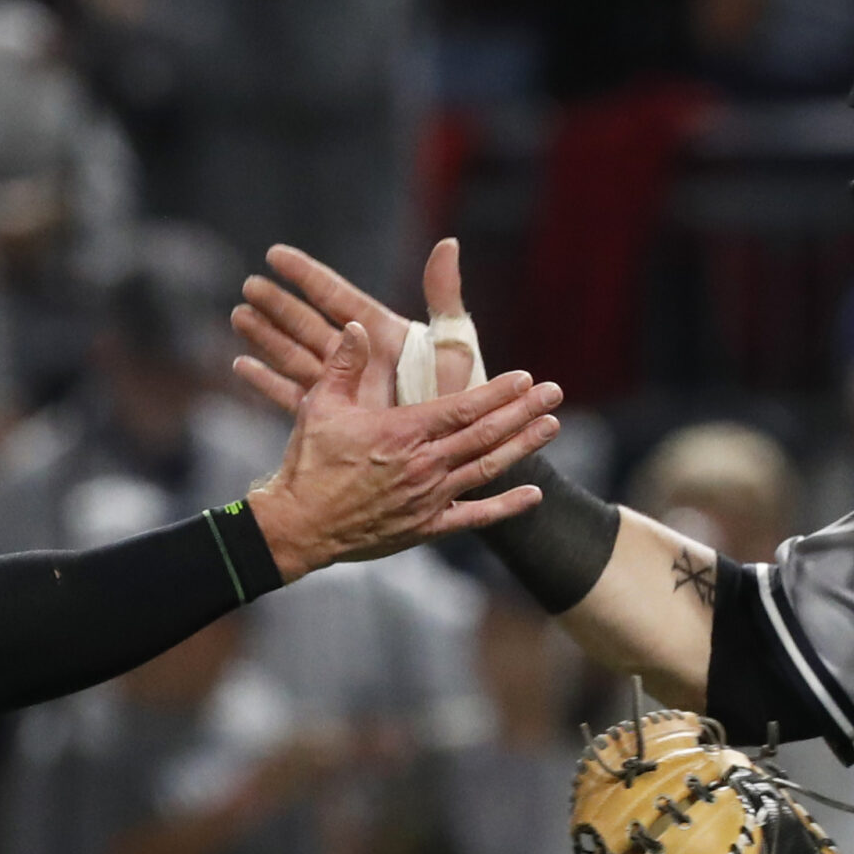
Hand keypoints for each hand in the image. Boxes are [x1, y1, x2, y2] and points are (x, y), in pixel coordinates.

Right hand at [233, 238, 477, 412]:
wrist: (450, 458)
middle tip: (249, 285)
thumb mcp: (453, 346)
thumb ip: (443, 297)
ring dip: (267, 337)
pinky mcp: (336, 422)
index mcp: (384, 338)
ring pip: (296, 357)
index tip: (276, 254)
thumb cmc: (458, 399)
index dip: (307, 275)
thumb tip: (447, 243)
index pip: (338, 299)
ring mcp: (346, 392)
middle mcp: (361, 362)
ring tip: (238, 316)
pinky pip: (294, 398)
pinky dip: (268, 384)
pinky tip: (241, 366)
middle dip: (279, 305)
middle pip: (310, 326)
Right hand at [246, 319, 558, 578]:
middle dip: (523, 412)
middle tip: (555, 394)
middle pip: (485, 434)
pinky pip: (474, 516)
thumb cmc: (308, 463)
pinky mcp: (426, 527)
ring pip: (487, 469)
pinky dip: (506, 506)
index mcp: (402, 432)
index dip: (497, 392)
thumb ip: (343, 364)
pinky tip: (534, 494)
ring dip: (523, 447)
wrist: (299, 525)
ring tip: (552, 428)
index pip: (462, 408)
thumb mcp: (319, 406)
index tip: (526, 378)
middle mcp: (423, 464)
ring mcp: (429, 498)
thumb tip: (357, 326)